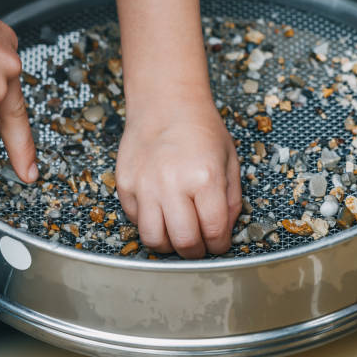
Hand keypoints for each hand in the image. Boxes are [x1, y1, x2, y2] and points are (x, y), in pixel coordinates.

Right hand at [116, 91, 241, 258]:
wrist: (165, 104)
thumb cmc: (200, 129)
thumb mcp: (229, 161)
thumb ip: (230, 201)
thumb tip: (223, 233)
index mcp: (205, 178)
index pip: (214, 232)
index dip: (220, 245)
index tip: (219, 244)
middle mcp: (172, 185)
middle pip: (184, 243)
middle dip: (196, 252)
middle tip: (200, 245)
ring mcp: (144, 186)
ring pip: (154, 240)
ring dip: (170, 245)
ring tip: (178, 233)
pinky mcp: (125, 185)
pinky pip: (136, 221)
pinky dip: (151, 224)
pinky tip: (162, 212)